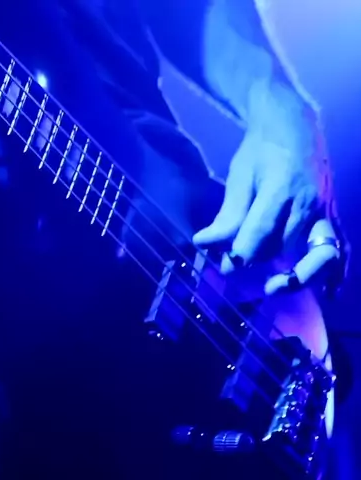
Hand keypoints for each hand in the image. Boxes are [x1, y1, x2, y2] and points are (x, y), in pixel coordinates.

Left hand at [192, 115, 343, 294]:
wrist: (294, 126)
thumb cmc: (261, 151)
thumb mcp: (239, 176)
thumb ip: (227, 213)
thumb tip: (204, 242)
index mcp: (281, 187)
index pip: (262, 227)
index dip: (243, 250)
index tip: (228, 265)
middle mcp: (308, 201)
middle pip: (284, 243)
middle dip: (259, 261)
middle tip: (231, 269)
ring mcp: (325, 209)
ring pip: (316, 251)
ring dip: (297, 274)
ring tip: (273, 288)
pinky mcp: (333, 215)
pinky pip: (341, 247)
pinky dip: (337, 272)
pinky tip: (329, 293)